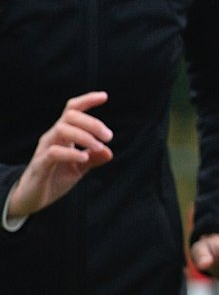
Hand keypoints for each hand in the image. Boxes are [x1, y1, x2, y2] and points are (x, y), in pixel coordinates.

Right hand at [8, 92, 113, 219]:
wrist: (32, 198)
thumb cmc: (55, 178)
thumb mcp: (79, 168)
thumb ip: (94, 159)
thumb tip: (109, 152)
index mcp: (63, 135)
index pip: (72, 111)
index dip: (87, 100)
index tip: (104, 96)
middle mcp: (53, 137)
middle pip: (70, 116)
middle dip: (92, 122)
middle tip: (108, 137)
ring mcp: (44, 150)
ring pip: (62, 129)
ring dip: (85, 136)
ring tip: (98, 147)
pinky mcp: (40, 165)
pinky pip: (54, 152)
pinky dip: (72, 152)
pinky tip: (85, 157)